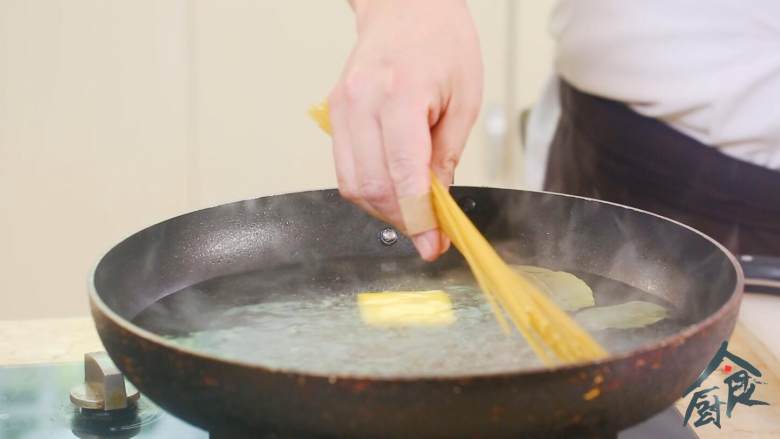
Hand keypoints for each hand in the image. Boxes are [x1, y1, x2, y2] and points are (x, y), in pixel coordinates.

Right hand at [328, 0, 482, 260]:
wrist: (405, 7)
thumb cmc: (441, 42)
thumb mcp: (464, 99)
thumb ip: (446, 155)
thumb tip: (436, 203)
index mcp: (399, 95)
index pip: (403, 174)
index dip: (419, 217)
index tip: (433, 244)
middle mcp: (361, 102)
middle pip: (372, 187)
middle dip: (402, 220)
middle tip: (429, 233)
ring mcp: (341, 108)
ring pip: (351, 184)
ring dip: (383, 209)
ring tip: (414, 209)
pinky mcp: (334, 114)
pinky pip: (344, 169)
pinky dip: (368, 189)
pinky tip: (393, 188)